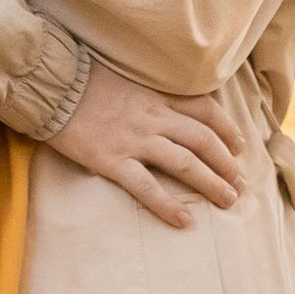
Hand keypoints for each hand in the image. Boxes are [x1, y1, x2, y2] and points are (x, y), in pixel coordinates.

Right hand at [44, 58, 243, 228]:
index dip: (226, 129)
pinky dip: (168, 206)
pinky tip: (185, 220)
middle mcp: (153, 117)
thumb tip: (164, 97)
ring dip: (211, 183)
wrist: (53, 85)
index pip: (204, 110)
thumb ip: (148, 87)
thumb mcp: (125, 72)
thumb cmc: (84, 77)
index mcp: (156, 95)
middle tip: (241, 183)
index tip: (239, 144)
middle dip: (226, 163)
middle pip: (203, 140)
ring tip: (228, 200)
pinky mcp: (113, 161)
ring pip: (185, 163)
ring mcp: (135, 140)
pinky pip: (147, 188)